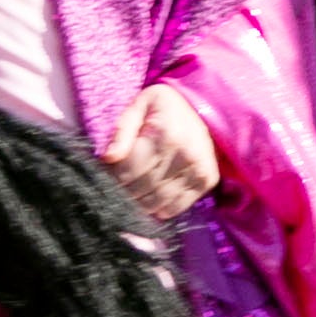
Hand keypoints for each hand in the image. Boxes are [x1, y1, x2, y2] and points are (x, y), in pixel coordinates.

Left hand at [101, 83, 220, 222]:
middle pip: (143, 189)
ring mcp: (198, 169)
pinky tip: (154, 199)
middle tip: (122, 184)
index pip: (129, 172)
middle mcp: (185, 154)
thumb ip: (122, 131)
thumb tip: (108, 158)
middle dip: (126, 191)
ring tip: (136, 192)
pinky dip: (162, 209)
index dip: (114, 177)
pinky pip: (178, 206)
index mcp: (165, 135)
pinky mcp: (207, 179)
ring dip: (142, 203)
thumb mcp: (138, 107)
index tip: (111, 172)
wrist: (201, 107)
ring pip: (159, 202)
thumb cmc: (162, 108)